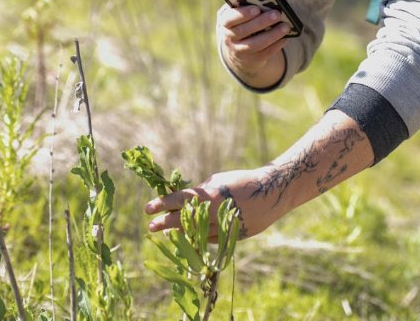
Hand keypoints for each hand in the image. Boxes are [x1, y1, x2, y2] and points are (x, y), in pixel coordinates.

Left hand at [144, 166, 293, 241]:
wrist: (271, 194)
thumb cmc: (241, 181)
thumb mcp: (217, 181)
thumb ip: (201, 192)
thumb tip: (185, 200)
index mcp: (208, 195)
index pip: (178, 201)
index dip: (161, 204)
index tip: (148, 209)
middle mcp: (213, 213)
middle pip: (182, 220)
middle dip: (164, 223)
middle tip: (151, 226)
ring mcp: (223, 227)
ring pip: (195, 234)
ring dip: (180, 233)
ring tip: (167, 233)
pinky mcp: (233, 237)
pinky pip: (211, 239)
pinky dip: (199, 238)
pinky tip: (189, 238)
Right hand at [218, 5, 290, 87]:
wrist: (239, 47)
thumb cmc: (242, 22)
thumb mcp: (238, 13)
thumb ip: (245, 6)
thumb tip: (265, 0)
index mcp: (224, 23)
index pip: (229, 19)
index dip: (242, 14)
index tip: (256, 9)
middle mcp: (228, 38)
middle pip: (243, 31)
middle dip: (261, 22)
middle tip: (277, 14)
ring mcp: (239, 51)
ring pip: (254, 44)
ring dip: (271, 35)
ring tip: (285, 26)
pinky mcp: (251, 60)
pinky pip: (264, 53)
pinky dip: (276, 45)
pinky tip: (285, 38)